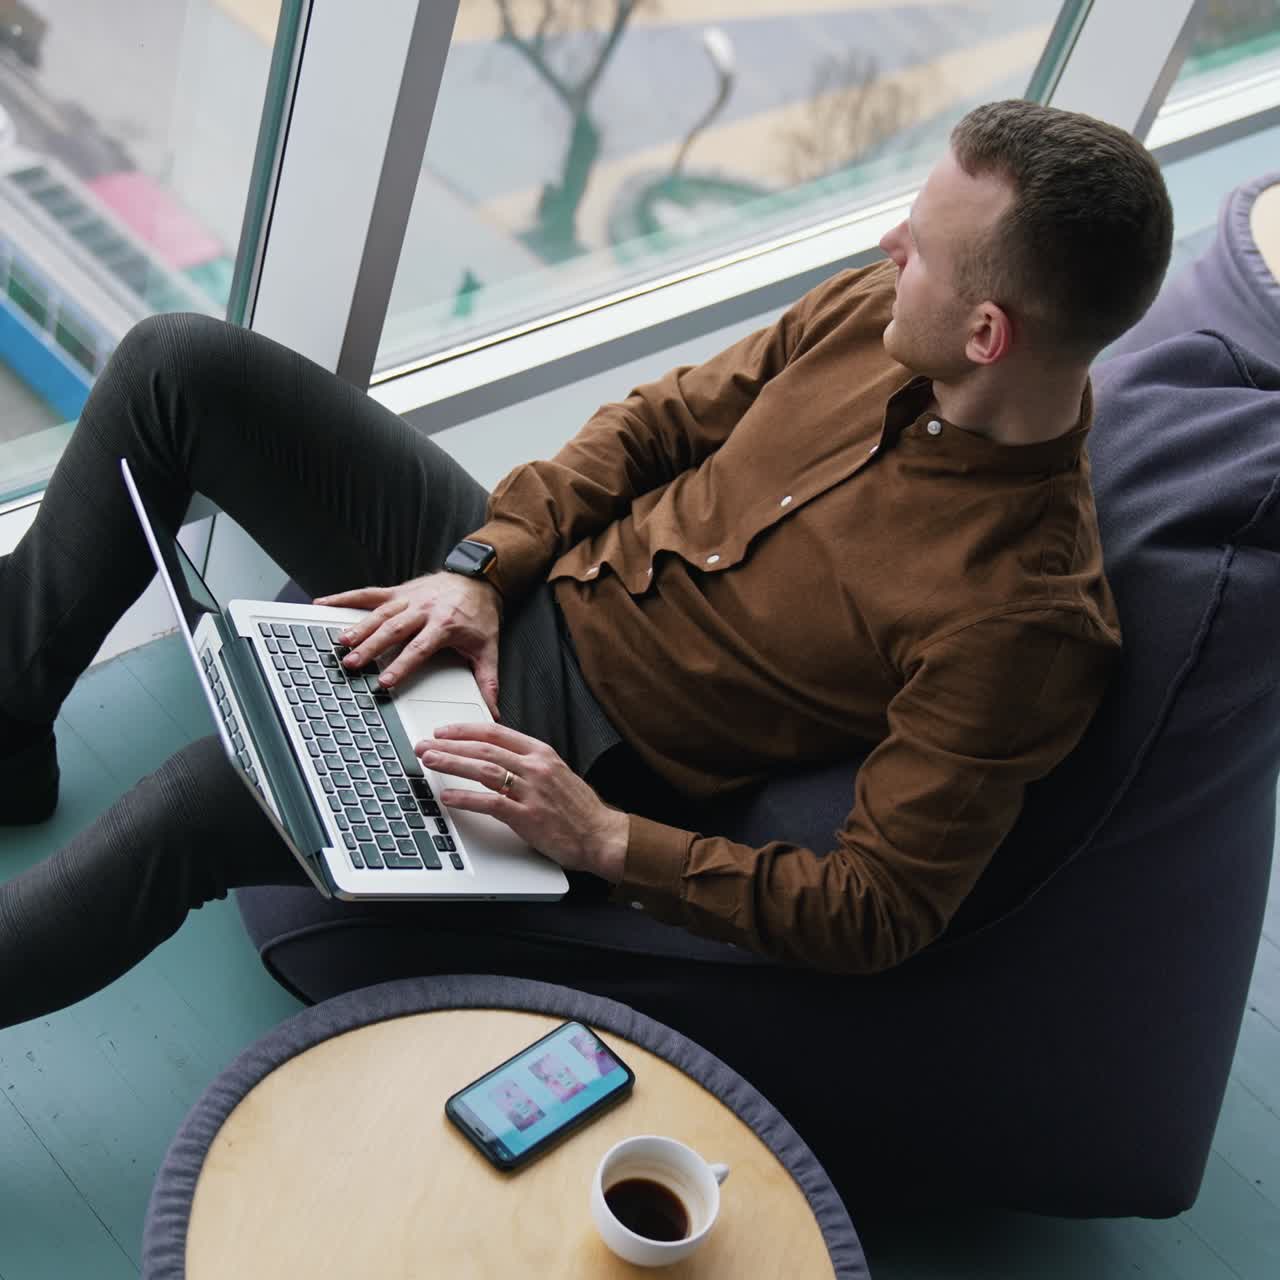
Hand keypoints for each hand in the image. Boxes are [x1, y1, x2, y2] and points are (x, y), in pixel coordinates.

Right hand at [314, 573, 502, 717]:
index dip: (401, 666)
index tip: (384, 681)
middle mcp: (424, 609)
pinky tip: (324, 603)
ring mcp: (409, 598)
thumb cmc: (480, 614)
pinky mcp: (398, 590)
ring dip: (359, 627)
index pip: (419, 648)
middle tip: (352, 664)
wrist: (479, 578)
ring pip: (380, 613)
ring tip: (340, 643)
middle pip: (394, 630)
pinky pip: (369, 593)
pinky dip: (345, 597)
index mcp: (445, 625)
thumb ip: (487, 680)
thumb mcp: (488, 647)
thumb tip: (492, 711)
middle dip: (372, 647)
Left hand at [416, 722, 628, 880]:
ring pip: (483, 769)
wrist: (601, 835)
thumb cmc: (579, 809)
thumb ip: (527, 764)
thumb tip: (493, 759)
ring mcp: (531, 791)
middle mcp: (535, 767)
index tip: (443, 731)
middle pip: (483, 748)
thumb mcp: (556, 774)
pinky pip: (490, 802)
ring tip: (429, 761)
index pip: (496, 733)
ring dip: (452, 763)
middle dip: (449, 745)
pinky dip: (466, 798)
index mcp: (541, 753)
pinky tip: (448, 796)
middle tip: (424, 745)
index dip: (465, 730)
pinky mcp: (527, 816)